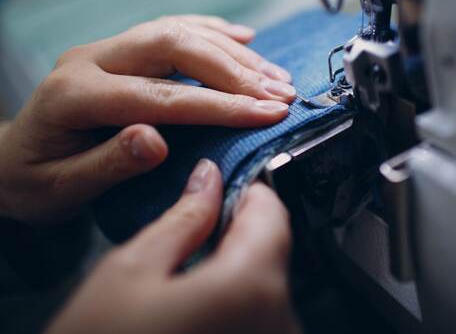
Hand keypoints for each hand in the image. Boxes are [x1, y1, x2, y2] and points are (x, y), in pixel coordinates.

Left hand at [0, 15, 295, 222]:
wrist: (10, 160)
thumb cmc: (35, 182)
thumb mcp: (61, 189)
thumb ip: (107, 164)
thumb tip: (157, 141)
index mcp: (75, 95)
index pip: (161, 95)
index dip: (219, 104)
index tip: (267, 114)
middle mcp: (93, 59)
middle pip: (174, 46)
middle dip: (235, 71)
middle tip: (280, 94)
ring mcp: (108, 49)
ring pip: (179, 32)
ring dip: (233, 53)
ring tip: (276, 77)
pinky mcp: (122, 49)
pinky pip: (173, 28)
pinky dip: (213, 32)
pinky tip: (245, 38)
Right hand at [46, 160, 299, 333]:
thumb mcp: (130, 271)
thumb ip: (183, 218)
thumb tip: (208, 180)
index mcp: (251, 287)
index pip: (272, 212)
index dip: (246, 191)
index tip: (224, 188)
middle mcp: (280, 323)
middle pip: (272, 251)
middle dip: (236, 236)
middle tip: (194, 237)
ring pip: (267, 287)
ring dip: (234, 274)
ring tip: (186, 286)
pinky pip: (261, 319)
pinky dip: (235, 307)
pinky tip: (197, 316)